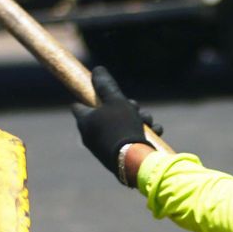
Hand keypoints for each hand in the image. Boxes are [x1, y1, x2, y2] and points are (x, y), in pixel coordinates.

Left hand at [71, 66, 162, 182]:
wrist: (133, 161)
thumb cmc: (123, 127)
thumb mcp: (116, 101)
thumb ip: (106, 86)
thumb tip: (96, 70)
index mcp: (85, 122)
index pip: (78, 105)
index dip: (90, 96)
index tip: (103, 92)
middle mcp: (91, 136)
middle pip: (105, 115)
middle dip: (123, 108)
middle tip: (134, 106)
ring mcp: (103, 147)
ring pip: (119, 126)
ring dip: (136, 120)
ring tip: (148, 120)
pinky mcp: (116, 157)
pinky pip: (126, 139)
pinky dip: (140, 134)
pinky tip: (154, 131)